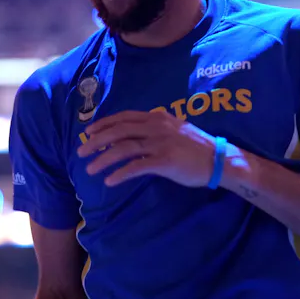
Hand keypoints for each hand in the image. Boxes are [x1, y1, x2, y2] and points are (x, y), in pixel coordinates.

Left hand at [77, 110, 215, 186]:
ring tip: (90, 170)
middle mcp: (156, 127)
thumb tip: (133, 136)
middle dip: (96, 142)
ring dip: (103, 159)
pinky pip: (136, 166)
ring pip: (123, 148)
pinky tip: (110, 181)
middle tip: (81, 153)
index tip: (88, 132)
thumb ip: (154, 129)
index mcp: (157, 118)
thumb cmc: (196, 147)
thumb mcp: (174, 130)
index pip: (124, 117)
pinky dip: (120, 174)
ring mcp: (160, 143)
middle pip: (118, 131)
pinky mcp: (165, 161)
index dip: (103, 124)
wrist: (218, 159)